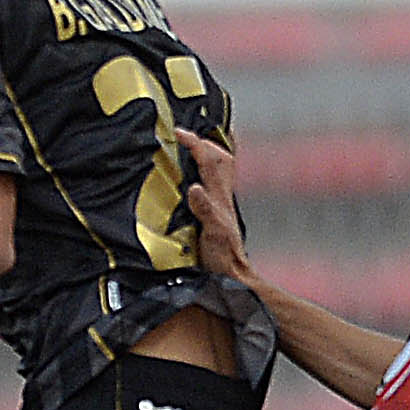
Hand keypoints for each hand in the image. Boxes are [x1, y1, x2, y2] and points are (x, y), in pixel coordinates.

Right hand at [176, 127, 250, 280]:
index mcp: (219, 196)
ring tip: (190, 148)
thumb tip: (194, 187)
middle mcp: (222, 196)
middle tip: (185, 138)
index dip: (195, 143)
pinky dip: (204, 173)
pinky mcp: (216, 213)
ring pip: (220, 169)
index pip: (208, 161)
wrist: (232, 275)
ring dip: (207, 155)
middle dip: (204, 142)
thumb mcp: (212, 233)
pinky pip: (212, 185)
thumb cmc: (222, 257)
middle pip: (221, 157)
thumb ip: (204, 209)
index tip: (177, 133)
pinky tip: (192, 178)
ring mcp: (221, 204)